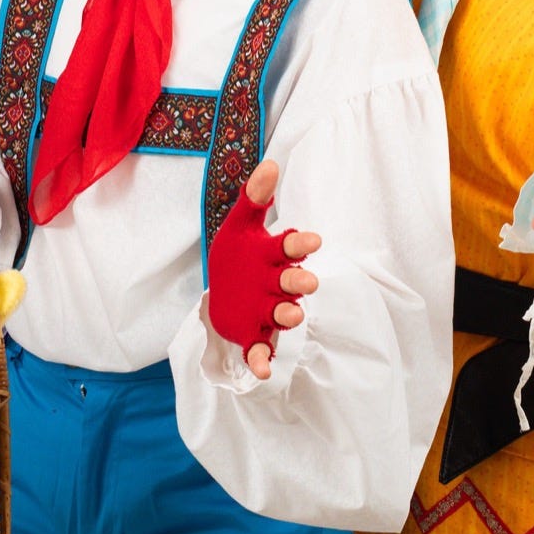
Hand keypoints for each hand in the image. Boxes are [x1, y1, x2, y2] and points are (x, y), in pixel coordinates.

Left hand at [207, 160, 320, 379]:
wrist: (222, 289)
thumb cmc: (238, 254)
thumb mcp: (240, 225)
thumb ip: (254, 197)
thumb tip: (269, 163)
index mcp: (275, 256)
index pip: (292, 248)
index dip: (301, 245)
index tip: (311, 240)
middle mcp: (277, 285)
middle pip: (292, 283)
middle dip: (300, 282)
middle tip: (308, 282)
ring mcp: (267, 311)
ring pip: (282, 315)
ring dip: (288, 315)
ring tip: (291, 314)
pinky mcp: (254, 335)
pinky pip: (261, 349)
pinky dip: (263, 360)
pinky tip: (262, 370)